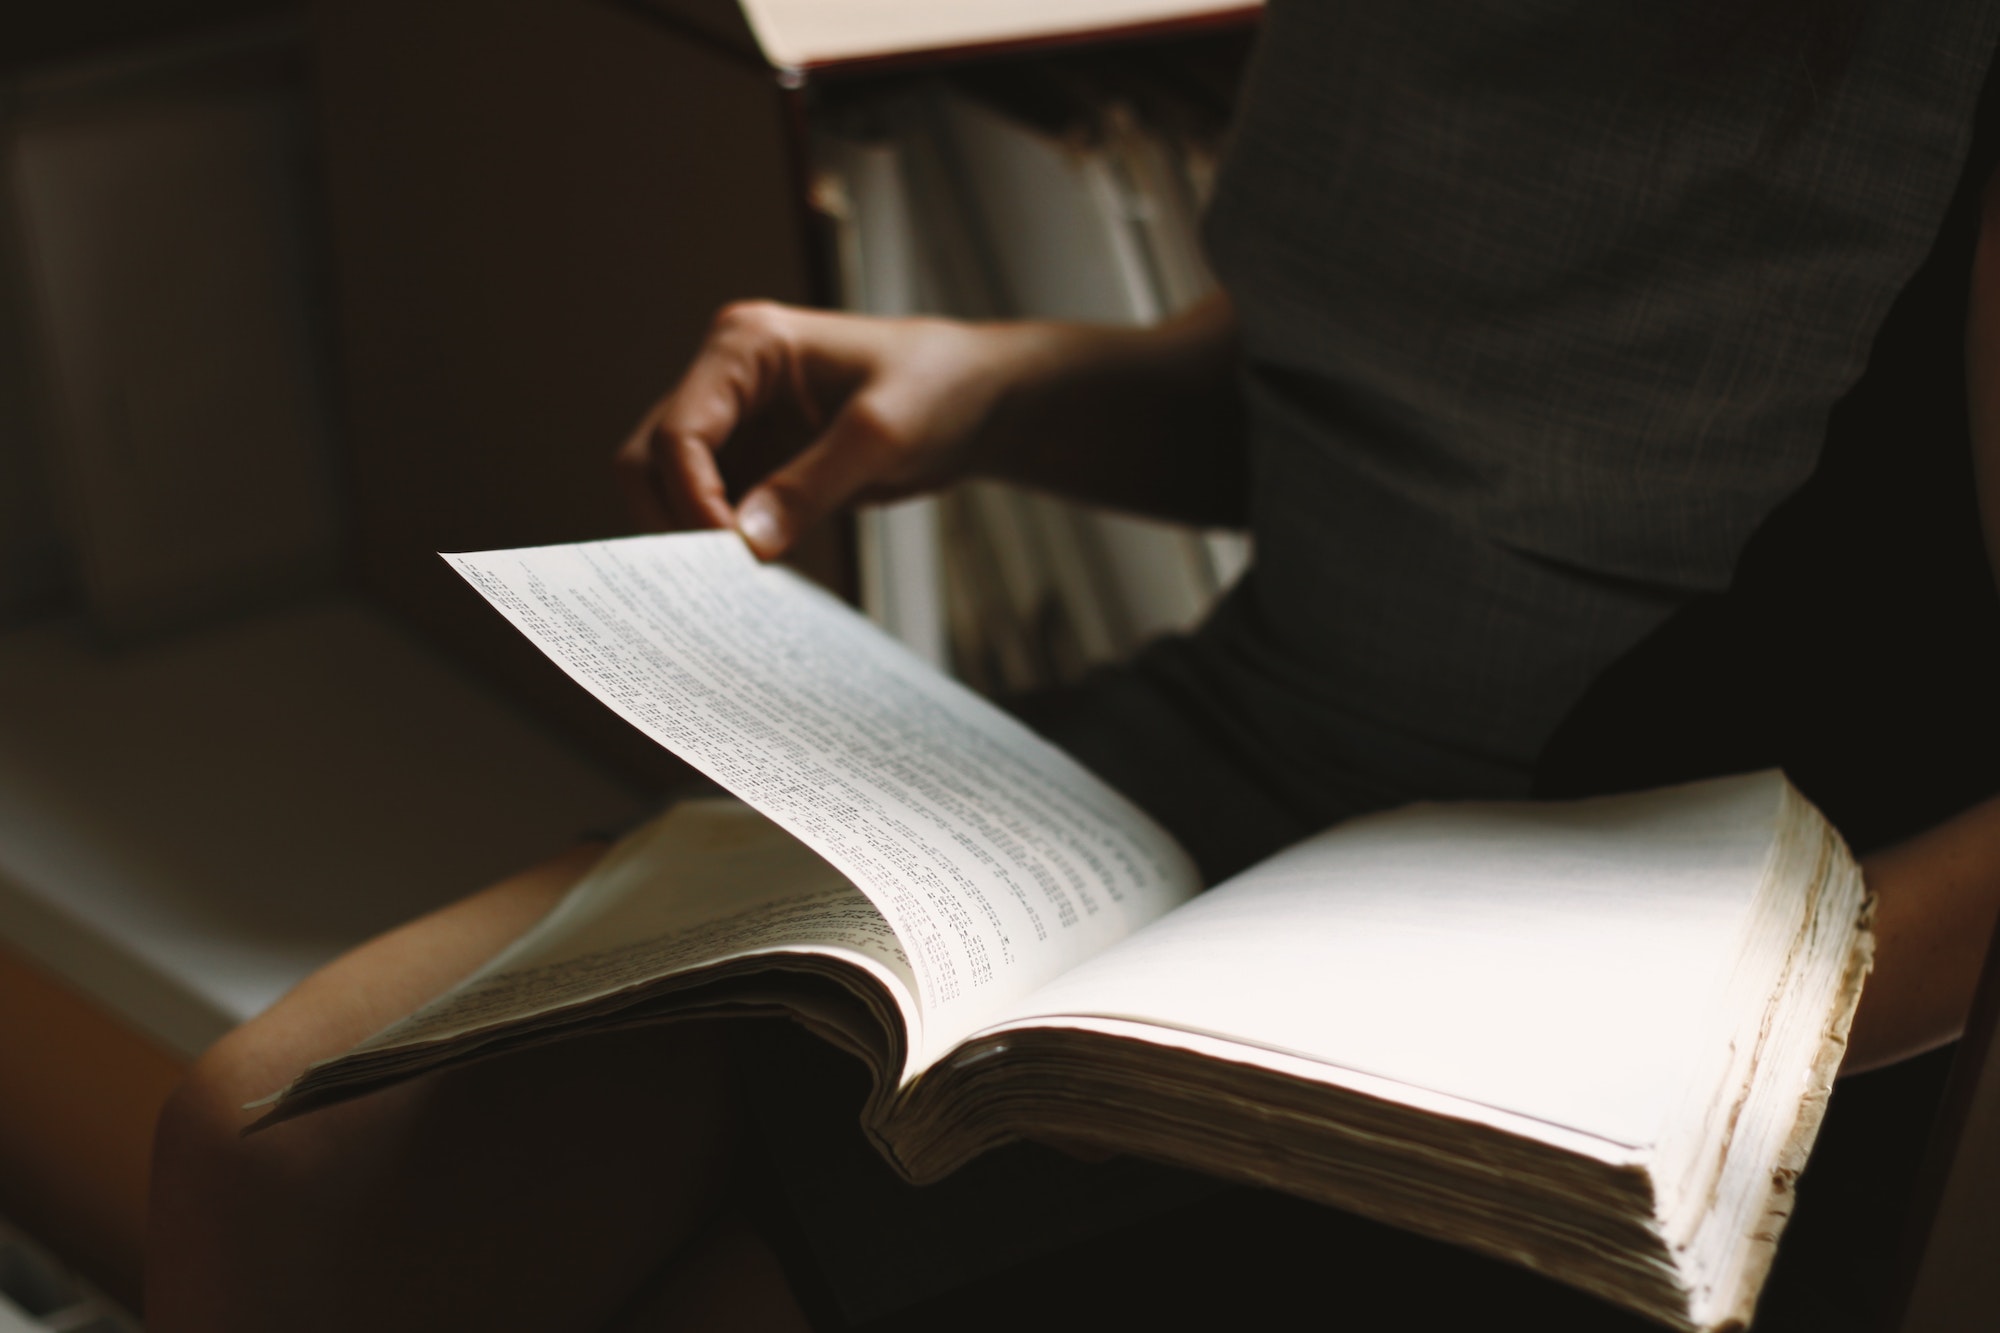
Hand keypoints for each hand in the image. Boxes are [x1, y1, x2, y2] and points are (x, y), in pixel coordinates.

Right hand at [616, 301, 1027, 558]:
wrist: (980, 399)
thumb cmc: (938, 388)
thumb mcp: (881, 436)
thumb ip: (810, 487)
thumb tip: (743, 545)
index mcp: (745, 345)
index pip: (679, 431)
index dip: (691, 500)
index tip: (729, 557)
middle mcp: (725, 380)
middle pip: (650, 460)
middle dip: (674, 521)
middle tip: (719, 581)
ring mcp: (737, 422)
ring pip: (670, 489)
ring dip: (693, 538)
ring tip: (736, 587)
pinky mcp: (757, 461)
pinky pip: (713, 509)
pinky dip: (722, 545)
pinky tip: (754, 578)